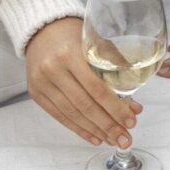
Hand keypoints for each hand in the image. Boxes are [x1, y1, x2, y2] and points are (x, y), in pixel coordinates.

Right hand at [24, 16, 139, 148]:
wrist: (41, 30)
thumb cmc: (73, 36)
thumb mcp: (97, 44)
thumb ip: (116, 70)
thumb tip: (134, 105)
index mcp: (71, 53)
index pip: (97, 88)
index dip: (115, 108)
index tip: (131, 120)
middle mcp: (53, 69)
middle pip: (85, 105)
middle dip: (108, 125)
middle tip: (125, 138)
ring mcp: (42, 82)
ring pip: (72, 114)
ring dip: (95, 130)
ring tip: (113, 140)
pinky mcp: (35, 93)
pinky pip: (59, 116)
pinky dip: (78, 128)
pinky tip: (94, 137)